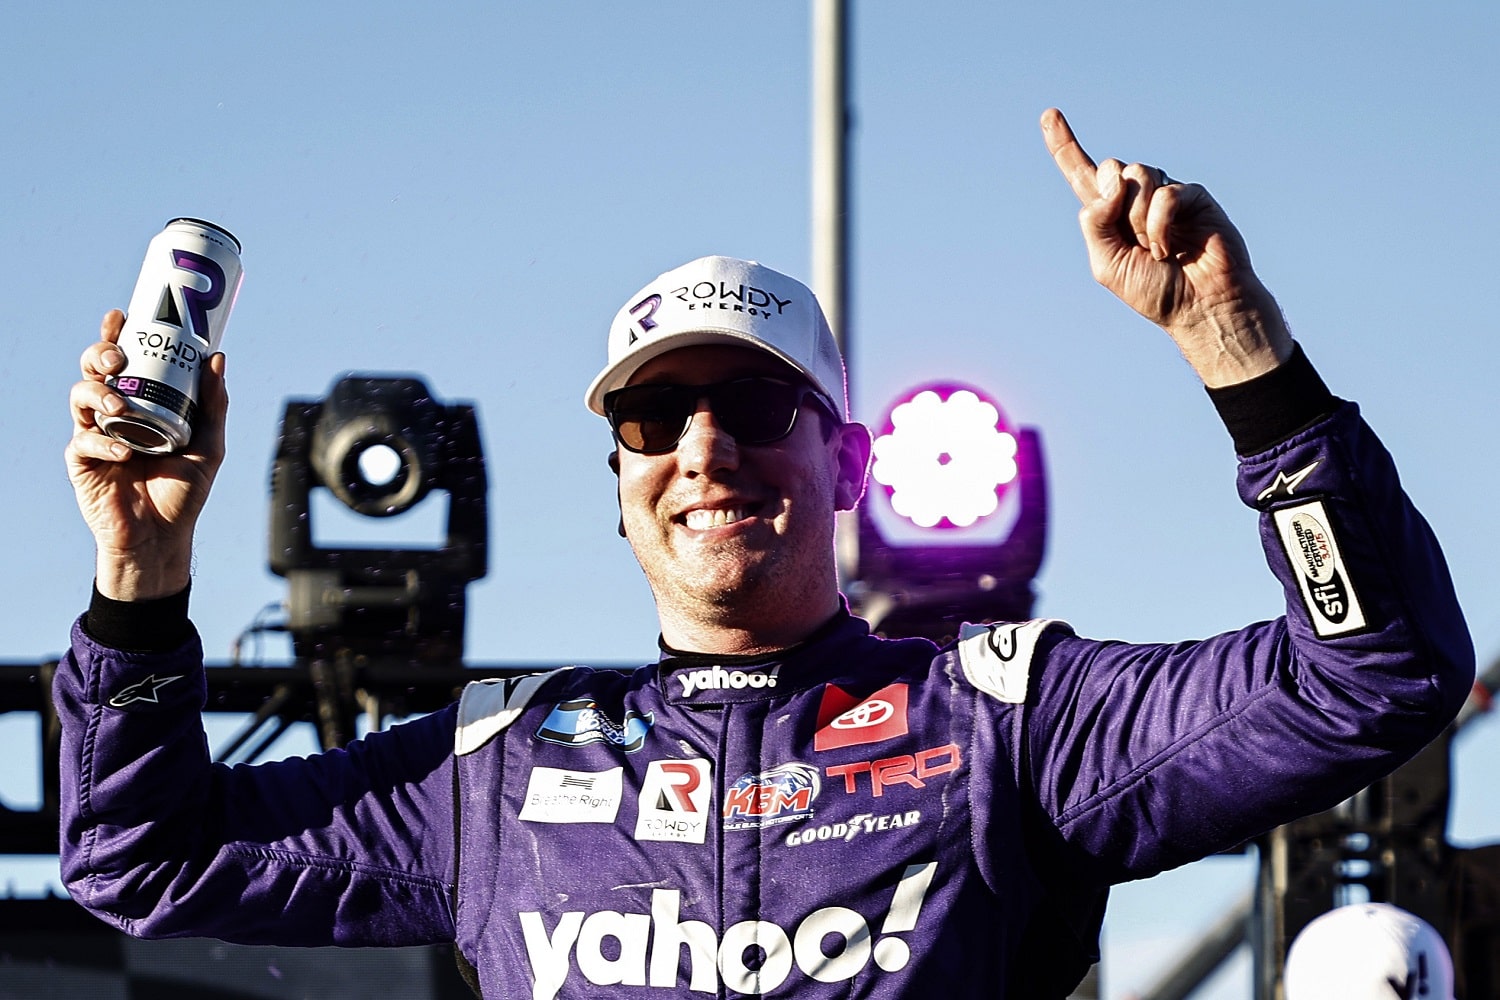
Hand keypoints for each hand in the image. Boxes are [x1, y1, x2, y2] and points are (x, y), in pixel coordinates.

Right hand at [65, 310, 227, 599]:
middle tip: (119, 355)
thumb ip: (213, 405)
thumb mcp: (209, 445)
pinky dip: (103, 442)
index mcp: (140, 403)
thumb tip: (218, 358)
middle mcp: (113, 414)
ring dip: (97, 391)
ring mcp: (95, 436)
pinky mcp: (83, 463)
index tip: (120, 315)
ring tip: (119, 402)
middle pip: (93, 370)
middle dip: (99, 353)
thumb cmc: (183, 491)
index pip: (122, 360)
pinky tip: (125, 452)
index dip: (114, 334)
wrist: (163, 537)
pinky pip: (84, 441)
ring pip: (79, 396)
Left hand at [1041, 108, 1291, 386]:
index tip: (1049, 114)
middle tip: (1135, 242)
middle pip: (1110, 167)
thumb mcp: (1107, 264)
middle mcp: (1134, 197)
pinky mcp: (1193, 195)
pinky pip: (1165, 193)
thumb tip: (1112, 180)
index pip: (1080, 173)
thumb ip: (1096, 222)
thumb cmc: (1154, 290)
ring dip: (1139, 220)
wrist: (1199, 306)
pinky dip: (1160, 224)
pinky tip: (1170, 248)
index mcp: (1108, 213)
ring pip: (1137, 175)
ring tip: (1156, 249)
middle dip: (1115, 204)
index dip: (1064, 145)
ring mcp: (1164, 193)